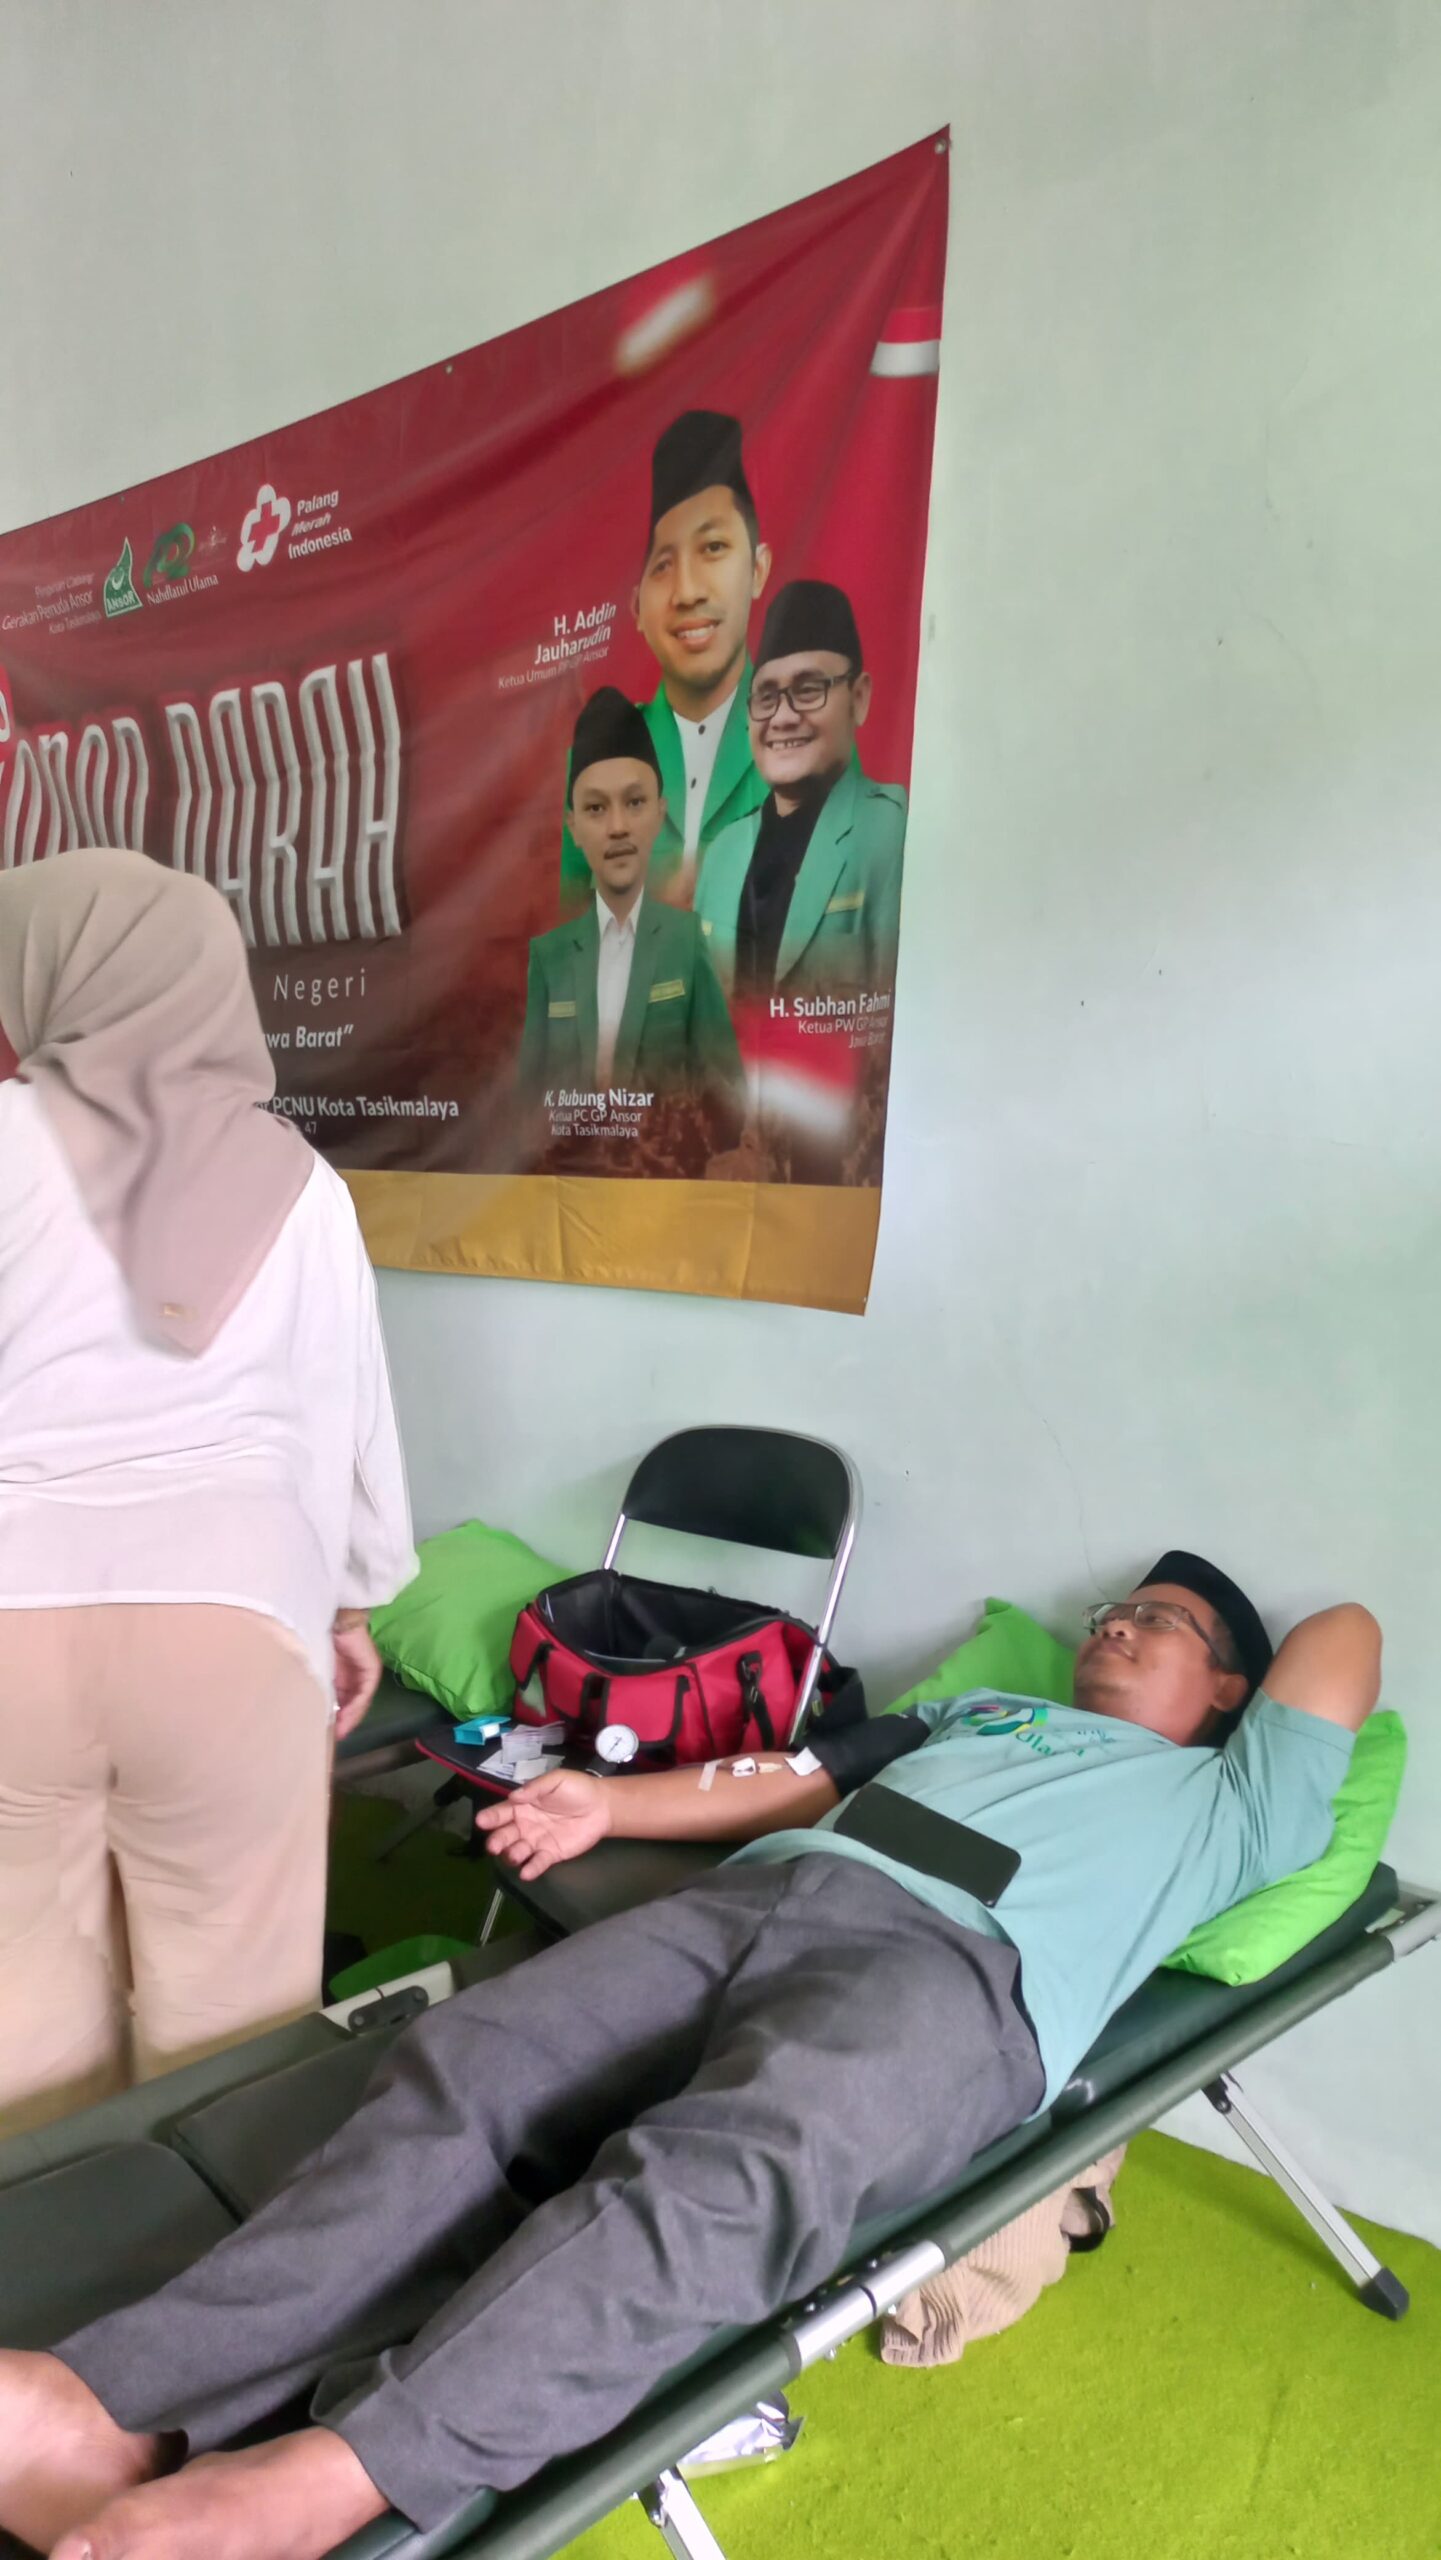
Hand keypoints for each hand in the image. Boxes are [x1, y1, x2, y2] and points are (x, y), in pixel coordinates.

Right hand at [331, 1624, 383, 1738]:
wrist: (335, 1620)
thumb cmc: (322, 1640)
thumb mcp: (320, 1668)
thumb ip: (321, 1685)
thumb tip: (314, 1705)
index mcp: (345, 1675)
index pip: (345, 1701)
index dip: (339, 1716)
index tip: (330, 1731)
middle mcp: (358, 1676)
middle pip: (354, 1704)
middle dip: (345, 1721)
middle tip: (335, 1735)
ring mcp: (367, 1673)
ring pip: (361, 1701)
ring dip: (351, 1717)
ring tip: (341, 1730)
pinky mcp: (372, 1669)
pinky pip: (365, 1692)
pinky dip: (356, 1705)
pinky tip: (347, 1715)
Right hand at [475, 1767, 612, 1878]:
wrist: (602, 1806)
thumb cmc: (576, 1789)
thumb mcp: (556, 1780)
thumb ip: (536, 1787)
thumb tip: (514, 1796)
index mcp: (523, 1806)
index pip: (502, 1812)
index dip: (490, 1817)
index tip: (481, 1821)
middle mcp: (525, 1825)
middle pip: (505, 1835)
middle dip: (497, 1840)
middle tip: (494, 1845)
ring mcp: (537, 1841)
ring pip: (518, 1851)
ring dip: (512, 1855)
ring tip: (514, 1855)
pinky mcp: (551, 1854)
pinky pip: (538, 1863)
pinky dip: (531, 1869)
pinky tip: (526, 1873)